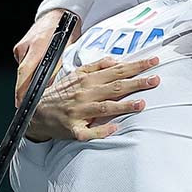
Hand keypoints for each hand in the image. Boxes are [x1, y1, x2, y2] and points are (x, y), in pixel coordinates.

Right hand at [13, 9, 81, 106]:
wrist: (60, 13)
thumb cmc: (67, 29)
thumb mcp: (68, 48)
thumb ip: (59, 66)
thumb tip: (52, 85)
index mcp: (38, 46)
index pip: (26, 73)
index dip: (23, 89)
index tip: (22, 101)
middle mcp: (27, 46)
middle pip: (22, 73)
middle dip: (23, 89)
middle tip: (24, 103)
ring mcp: (22, 46)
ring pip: (24, 69)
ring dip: (30, 78)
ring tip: (37, 87)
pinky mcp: (21, 46)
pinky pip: (25, 62)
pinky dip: (31, 68)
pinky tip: (39, 70)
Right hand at [26, 56, 157, 141]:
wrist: (36, 112)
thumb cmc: (62, 93)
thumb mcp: (77, 74)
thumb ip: (97, 66)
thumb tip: (116, 59)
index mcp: (88, 80)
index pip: (117, 71)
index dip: (136, 66)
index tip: (153, 61)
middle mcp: (85, 94)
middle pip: (114, 87)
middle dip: (136, 83)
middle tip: (155, 80)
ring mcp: (79, 112)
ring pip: (104, 108)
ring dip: (123, 106)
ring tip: (142, 104)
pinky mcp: (74, 129)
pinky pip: (89, 131)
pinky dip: (101, 131)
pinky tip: (115, 129)